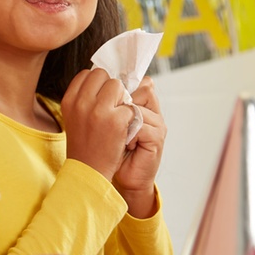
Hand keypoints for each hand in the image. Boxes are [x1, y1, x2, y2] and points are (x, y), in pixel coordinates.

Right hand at [61, 68, 135, 179]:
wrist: (88, 171)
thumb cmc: (84, 145)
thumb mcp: (74, 117)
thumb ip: (84, 98)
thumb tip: (103, 79)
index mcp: (69, 100)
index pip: (86, 74)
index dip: (97, 83)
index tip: (100, 97)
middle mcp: (81, 102)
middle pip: (103, 75)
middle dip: (110, 88)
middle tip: (111, 106)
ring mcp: (99, 110)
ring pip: (118, 86)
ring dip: (121, 99)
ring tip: (117, 116)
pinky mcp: (116, 120)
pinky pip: (130, 105)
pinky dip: (129, 116)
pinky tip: (123, 128)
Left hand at [112, 76, 165, 216]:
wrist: (118, 176)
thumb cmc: (110, 147)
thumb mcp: (106, 120)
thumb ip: (107, 100)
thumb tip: (96, 77)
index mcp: (142, 104)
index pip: (141, 82)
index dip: (123, 88)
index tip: (108, 101)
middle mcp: (153, 111)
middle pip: (144, 90)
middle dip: (121, 102)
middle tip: (111, 121)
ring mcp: (157, 124)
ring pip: (139, 108)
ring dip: (122, 121)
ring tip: (117, 136)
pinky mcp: (157, 139)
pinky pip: (140, 126)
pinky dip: (128, 135)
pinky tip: (124, 144)